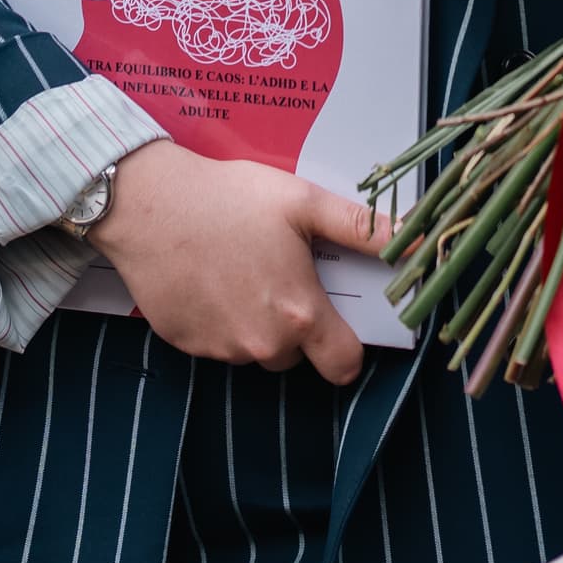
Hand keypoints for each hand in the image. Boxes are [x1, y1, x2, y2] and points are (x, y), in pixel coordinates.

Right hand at [88, 143, 392, 384]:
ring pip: (254, 349)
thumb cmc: (229, 198)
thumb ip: (363, 228)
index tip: (336, 322)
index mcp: (300, 315)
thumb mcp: (303, 203)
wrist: (146, 203)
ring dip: (254, 321)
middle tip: (276, 271)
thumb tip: (417, 238)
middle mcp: (261, 344)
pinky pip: (215, 343)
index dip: (346, 347)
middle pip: (296, 354)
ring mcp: (219, 349)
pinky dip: (217, 319)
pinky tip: (207, 278)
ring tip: (237, 267)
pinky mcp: (184, 344)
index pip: (344, 365)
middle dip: (295, 323)